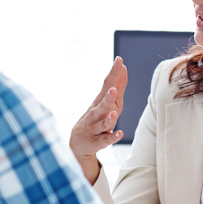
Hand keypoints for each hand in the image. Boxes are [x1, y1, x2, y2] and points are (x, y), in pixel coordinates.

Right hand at [69, 57, 126, 182]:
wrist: (78, 142)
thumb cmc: (96, 118)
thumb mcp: (108, 102)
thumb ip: (118, 86)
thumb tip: (124, 68)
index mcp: (100, 101)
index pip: (107, 85)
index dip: (113, 74)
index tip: (119, 60)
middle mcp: (96, 113)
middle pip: (102, 104)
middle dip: (108, 97)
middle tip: (113, 88)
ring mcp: (96, 127)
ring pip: (103, 122)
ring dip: (108, 118)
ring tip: (113, 113)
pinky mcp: (97, 141)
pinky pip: (105, 140)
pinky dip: (112, 137)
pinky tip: (118, 134)